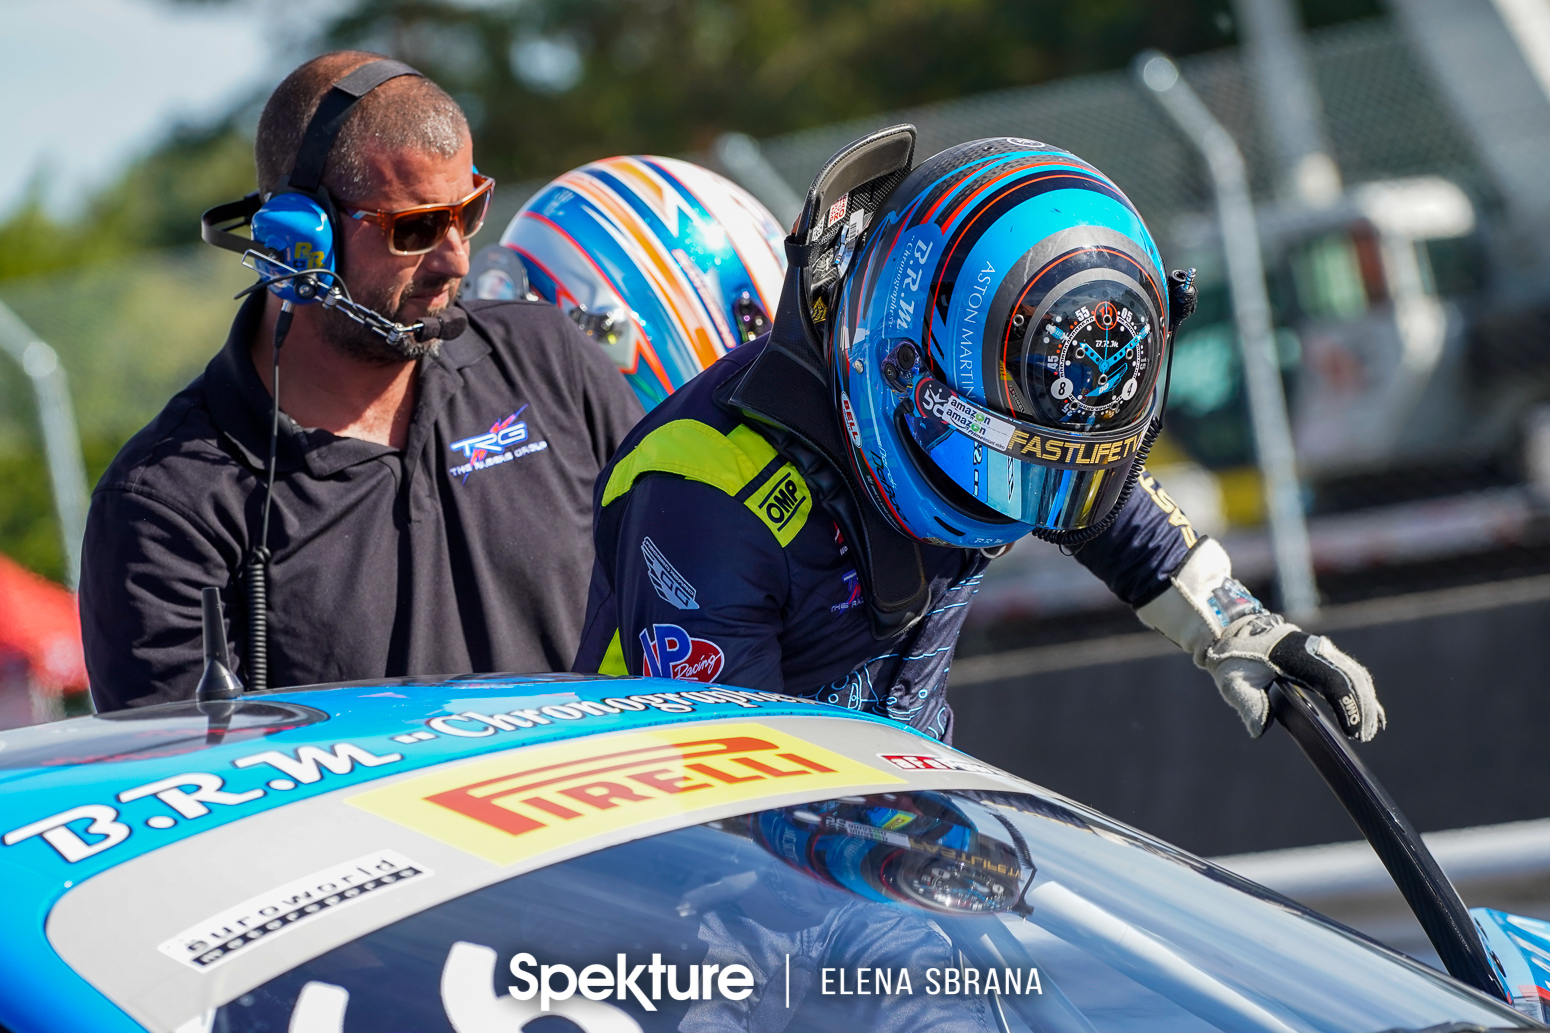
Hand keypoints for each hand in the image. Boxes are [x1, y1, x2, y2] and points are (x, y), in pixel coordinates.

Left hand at [1205, 612, 1385, 741]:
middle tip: (1364, 737)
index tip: (1353, 732)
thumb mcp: (1234, 682)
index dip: (1347, 706)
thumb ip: (1248, 705)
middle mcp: (1315, 649)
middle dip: (1363, 708)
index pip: (1332, 680)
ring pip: (1354, 674)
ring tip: (1368, 731)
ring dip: (1365, 701)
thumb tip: (1259, 729)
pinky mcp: (1323, 655)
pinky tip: (1370, 712)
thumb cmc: (1234, 658)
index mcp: (1296, 655)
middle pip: (1351, 678)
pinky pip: (1349, 673)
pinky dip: (1361, 692)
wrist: (1235, 631)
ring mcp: (1321, 650)